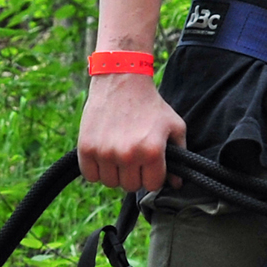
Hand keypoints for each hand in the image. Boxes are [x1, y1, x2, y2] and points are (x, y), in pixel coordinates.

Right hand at [78, 74, 187, 191]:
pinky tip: (104, 155)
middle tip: (134, 156)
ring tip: (119, 154)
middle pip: (131, 186)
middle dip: (135, 174)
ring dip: (116, 173)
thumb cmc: (151, 104)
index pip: (152, 185)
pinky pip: (90, 176)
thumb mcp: (174, 126)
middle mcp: (128, 155)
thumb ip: (180, 155)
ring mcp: (105, 152)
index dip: (153, 176)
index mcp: (152, 152)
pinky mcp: (86, 148)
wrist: (121, 80)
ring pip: (110, 183)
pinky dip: (96, 170)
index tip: (150, 164)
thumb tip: (176, 183)